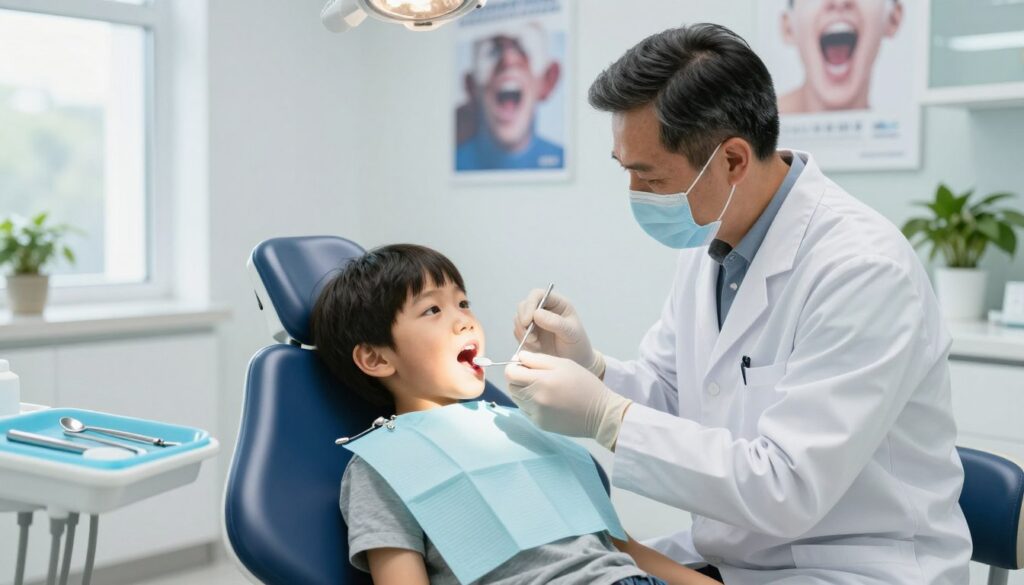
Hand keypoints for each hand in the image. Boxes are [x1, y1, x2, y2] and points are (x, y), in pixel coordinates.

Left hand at [504, 351, 630, 449]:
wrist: (600, 414)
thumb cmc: (584, 384)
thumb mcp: (564, 364)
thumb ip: (538, 359)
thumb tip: (518, 357)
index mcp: (541, 381)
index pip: (510, 373)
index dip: (514, 366)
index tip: (524, 365)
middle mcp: (535, 399)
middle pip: (511, 386)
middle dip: (518, 378)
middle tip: (534, 376)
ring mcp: (536, 414)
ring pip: (517, 399)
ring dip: (523, 391)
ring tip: (542, 388)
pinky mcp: (539, 424)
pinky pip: (526, 410)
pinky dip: (531, 404)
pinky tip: (547, 401)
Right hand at [513, 290, 603, 375]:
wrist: (575, 361)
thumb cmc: (577, 345)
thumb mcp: (571, 333)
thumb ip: (556, 323)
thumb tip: (536, 314)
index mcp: (557, 303)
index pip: (537, 295)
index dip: (530, 304)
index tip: (527, 321)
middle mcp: (544, 309)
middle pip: (523, 306)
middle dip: (523, 321)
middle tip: (531, 337)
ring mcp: (535, 321)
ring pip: (518, 319)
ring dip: (522, 332)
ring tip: (536, 344)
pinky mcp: (528, 333)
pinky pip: (517, 332)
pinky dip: (522, 340)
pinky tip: (535, 347)